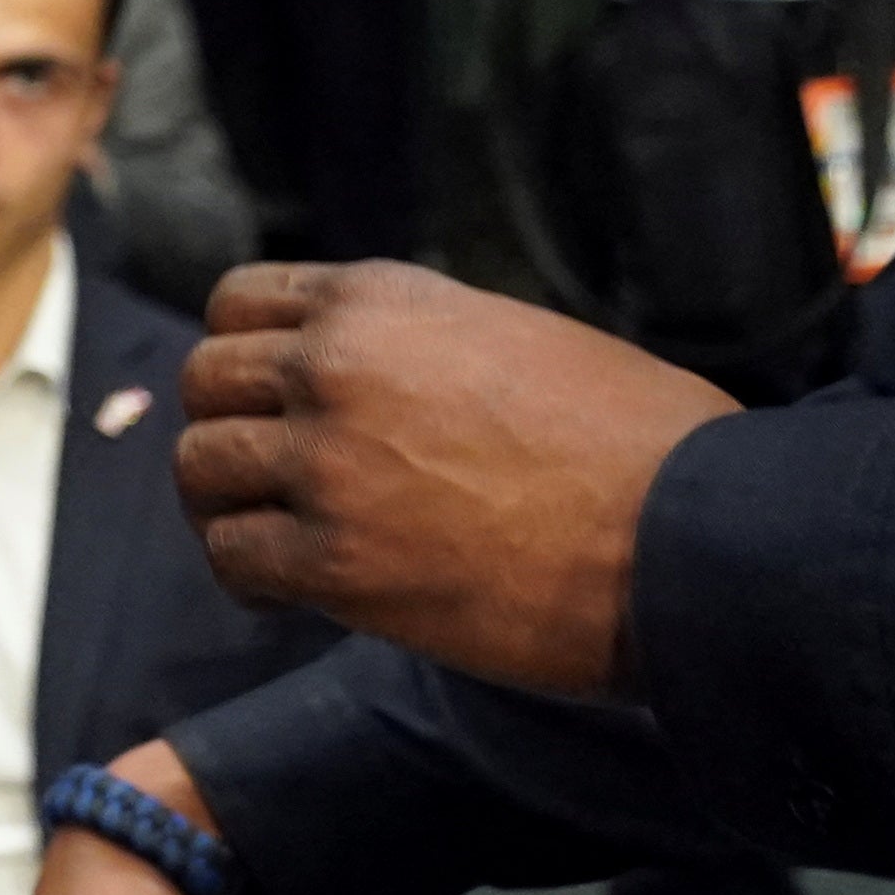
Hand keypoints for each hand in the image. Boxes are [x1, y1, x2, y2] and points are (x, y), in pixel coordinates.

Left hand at [173, 262, 737, 696]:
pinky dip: (247, 579)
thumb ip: (423, 346)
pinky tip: (287, 595)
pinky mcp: (335, 561)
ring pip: (202, 467)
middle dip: (225, 429)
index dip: (243, 356)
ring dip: (225, 506)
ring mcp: (327, 461)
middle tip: (260, 479)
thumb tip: (382, 379)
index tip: (266, 401)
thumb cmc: (642, 443)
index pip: (240, 303)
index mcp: (382, 299)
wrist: (692, 540)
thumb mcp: (518, 338)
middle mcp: (336, 363)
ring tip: (267, 538)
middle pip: (206, 382)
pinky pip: (233, 558)